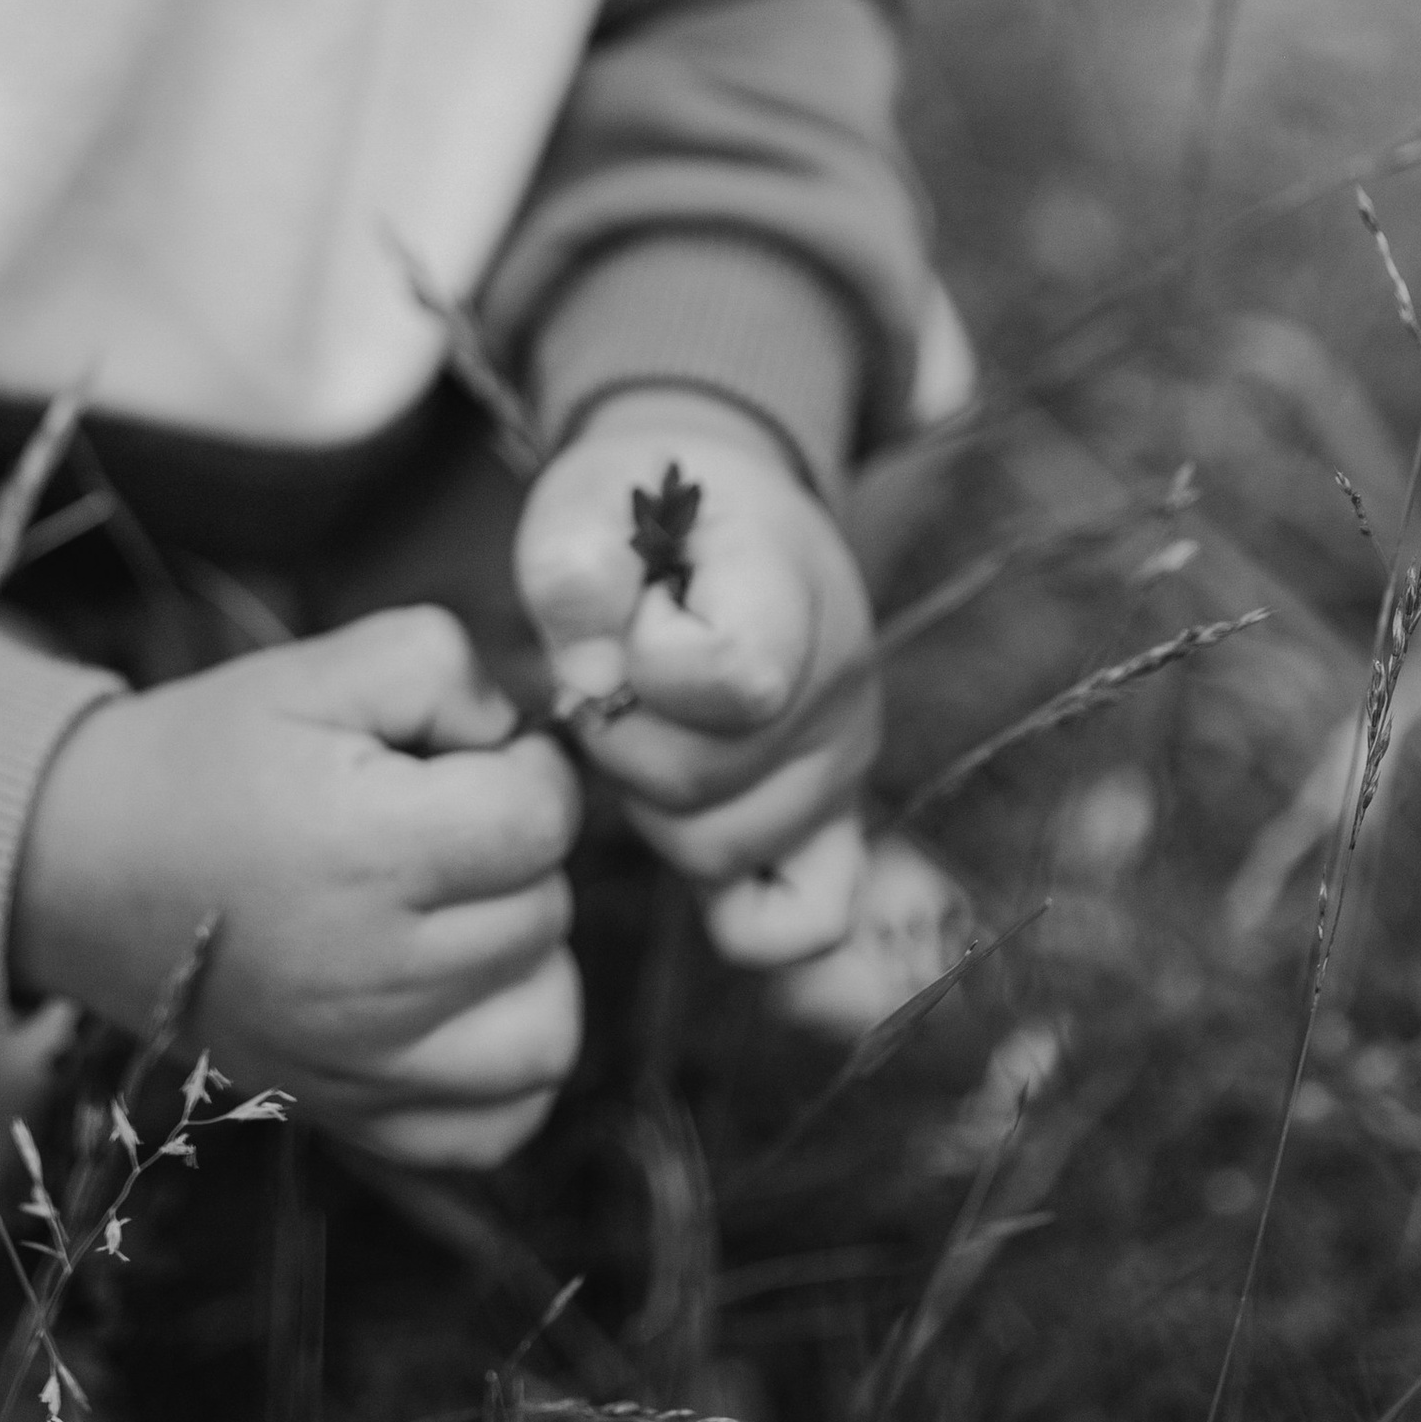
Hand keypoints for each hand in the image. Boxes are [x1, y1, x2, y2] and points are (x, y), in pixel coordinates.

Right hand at [9, 604, 582, 1165]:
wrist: (84, 864)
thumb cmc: (206, 758)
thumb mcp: (314, 668)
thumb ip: (441, 666)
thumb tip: (519, 733)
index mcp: (369, 852)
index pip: (543, 820)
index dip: (529, 768)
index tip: (473, 757)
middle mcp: (376, 977)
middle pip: (547, 913)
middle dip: (516, 852)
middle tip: (445, 820)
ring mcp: (364, 1064)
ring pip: (547, 1029)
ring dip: (528, 963)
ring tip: (467, 913)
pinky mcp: (350, 1115)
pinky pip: (497, 1126)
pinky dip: (507, 1074)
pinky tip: (468, 1006)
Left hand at [512, 387, 878, 965]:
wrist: (727, 517)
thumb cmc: (649, 513)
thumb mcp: (589, 500)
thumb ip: (574, 573)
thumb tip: (593, 681)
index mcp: (791, 585)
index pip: (725, 676)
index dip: (642, 658)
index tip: (632, 607)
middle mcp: (840, 685)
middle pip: (699, 782)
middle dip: (618, 736)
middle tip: (611, 676)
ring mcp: (845, 765)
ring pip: (720, 849)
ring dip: (649, 800)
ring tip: (651, 721)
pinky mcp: (835, 824)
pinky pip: (803, 922)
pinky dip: (734, 907)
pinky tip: (684, 830)